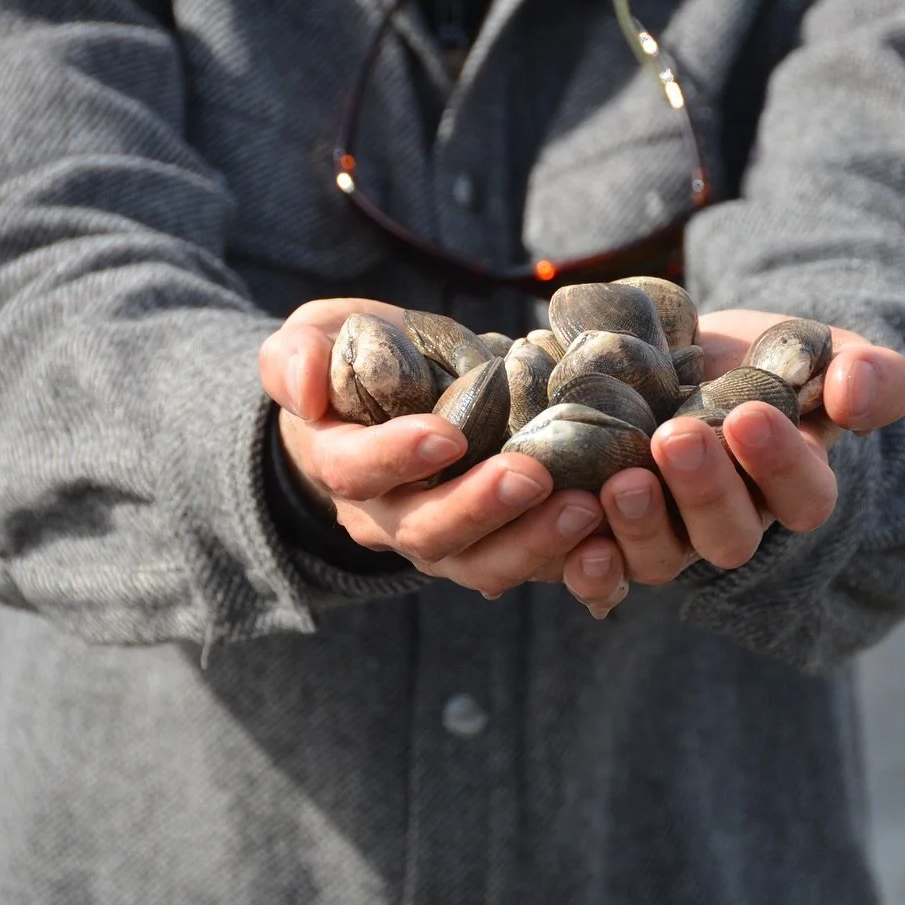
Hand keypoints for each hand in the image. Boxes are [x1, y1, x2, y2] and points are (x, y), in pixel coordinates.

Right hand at [258, 299, 605, 596]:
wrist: (395, 397)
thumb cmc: (352, 360)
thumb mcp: (311, 338)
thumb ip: (295, 356)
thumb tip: (303, 389)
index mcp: (340, 463)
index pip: (358, 472)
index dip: (397, 457)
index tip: (446, 434)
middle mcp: (388, 515)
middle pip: (427, 533)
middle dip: (480, 508)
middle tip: (534, 476)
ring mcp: (444, 537)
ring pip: (480, 564)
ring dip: (533, 542)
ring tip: (586, 508)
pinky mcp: (496, 543)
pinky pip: (528, 567)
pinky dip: (569, 560)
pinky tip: (608, 536)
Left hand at [560, 309, 904, 616]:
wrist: (690, 351)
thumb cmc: (769, 356)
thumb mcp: (827, 350)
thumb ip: (868, 372)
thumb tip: (854, 393)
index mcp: (792, 487)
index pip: (803, 497)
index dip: (779, 464)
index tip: (749, 414)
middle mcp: (730, 523)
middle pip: (729, 537)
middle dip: (704, 491)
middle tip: (676, 436)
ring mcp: (668, 534)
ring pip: (662, 559)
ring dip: (641, 526)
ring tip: (622, 480)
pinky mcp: (609, 532)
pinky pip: (601, 570)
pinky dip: (587, 564)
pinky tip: (573, 527)